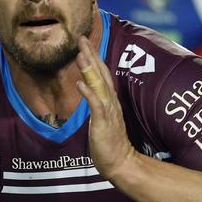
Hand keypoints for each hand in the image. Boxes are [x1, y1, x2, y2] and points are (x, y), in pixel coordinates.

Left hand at [75, 36, 136, 180]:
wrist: (121, 162)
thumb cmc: (110, 143)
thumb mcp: (102, 119)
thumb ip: (97, 104)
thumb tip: (89, 91)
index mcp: (110, 101)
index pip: (102, 75)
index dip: (94, 58)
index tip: (85, 44)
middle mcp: (110, 102)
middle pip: (101, 74)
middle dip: (91, 55)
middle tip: (81, 38)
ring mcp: (108, 112)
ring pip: (99, 86)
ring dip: (90, 69)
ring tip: (80, 54)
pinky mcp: (103, 123)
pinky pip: (96, 106)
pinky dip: (88, 93)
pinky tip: (80, 83)